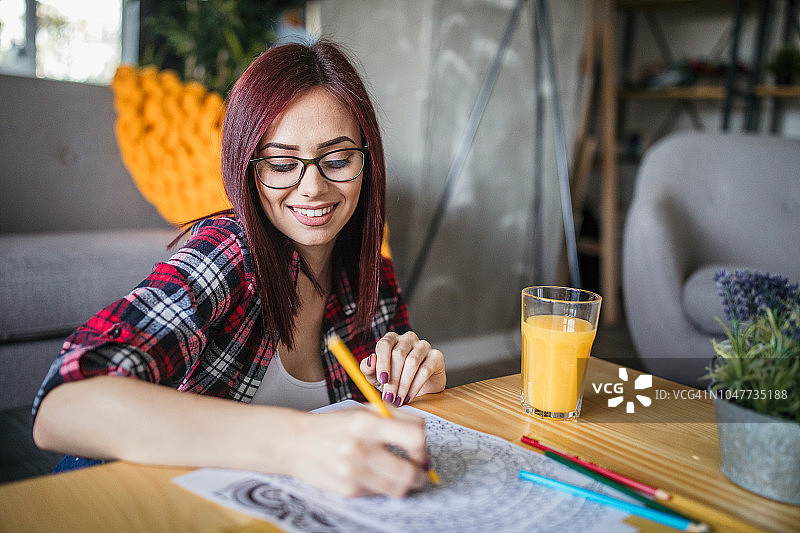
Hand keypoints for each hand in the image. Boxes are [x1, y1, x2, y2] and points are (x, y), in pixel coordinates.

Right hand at [291, 407, 429, 496]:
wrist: (296, 443)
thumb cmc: (335, 425)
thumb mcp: (364, 410)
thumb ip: (397, 416)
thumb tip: (423, 433)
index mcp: (367, 424)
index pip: (414, 438)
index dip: (423, 447)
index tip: (421, 450)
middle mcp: (360, 449)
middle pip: (409, 473)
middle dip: (422, 475)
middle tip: (423, 472)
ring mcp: (353, 473)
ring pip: (397, 489)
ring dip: (408, 484)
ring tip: (406, 477)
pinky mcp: (347, 490)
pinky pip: (378, 493)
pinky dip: (383, 486)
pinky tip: (376, 476)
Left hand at [360, 331, 445, 406]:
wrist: (417, 390)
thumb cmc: (394, 380)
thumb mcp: (376, 377)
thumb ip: (368, 369)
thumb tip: (370, 360)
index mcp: (391, 339)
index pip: (384, 344)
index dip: (382, 362)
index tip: (381, 379)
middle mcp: (407, 339)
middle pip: (398, 354)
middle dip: (392, 379)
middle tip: (389, 397)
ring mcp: (423, 346)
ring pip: (412, 362)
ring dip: (404, 384)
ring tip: (398, 399)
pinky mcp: (436, 356)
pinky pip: (425, 370)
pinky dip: (415, 386)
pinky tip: (409, 396)